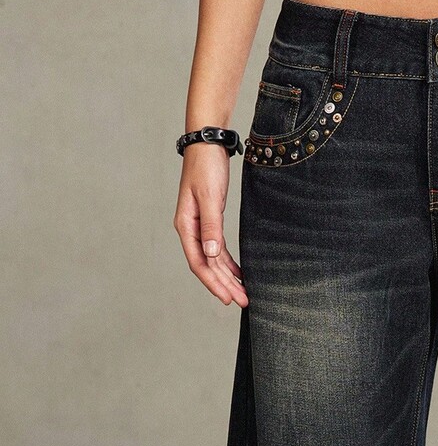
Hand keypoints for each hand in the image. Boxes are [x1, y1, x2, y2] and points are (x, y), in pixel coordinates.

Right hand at [173, 144, 248, 308]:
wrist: (208, 144)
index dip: (213, 283)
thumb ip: (211, 226)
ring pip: (214, 260)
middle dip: (224, 285)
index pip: (199, 263)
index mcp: (186, 226)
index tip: (228, 299)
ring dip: (228, 277)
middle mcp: (191, 230)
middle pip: (207, 266)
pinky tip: (239, 273)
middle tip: (243, 302)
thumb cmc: (206, 167)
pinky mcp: (210, 221)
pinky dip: (228, 263)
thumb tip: (211, 254)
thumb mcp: (210, 196)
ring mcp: (200, 226)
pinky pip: (218, 250)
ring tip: (243, 294)